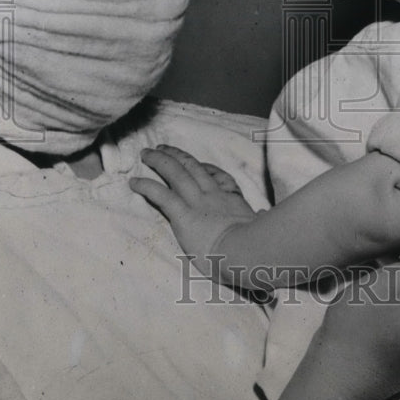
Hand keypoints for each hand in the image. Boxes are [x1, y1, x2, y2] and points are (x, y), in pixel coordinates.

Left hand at [130, 145, 257, 281]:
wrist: (247, 251)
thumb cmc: (256, 244)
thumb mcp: (261, 227)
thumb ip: (260, 220)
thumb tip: (264, 214)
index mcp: (233, 200)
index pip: (220, 177)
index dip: (207, 168)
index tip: (198, 165)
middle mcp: (213, 195)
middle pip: (193, 167)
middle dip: (177, 156)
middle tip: (162, 147)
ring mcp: (198, 201)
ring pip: (176, 173)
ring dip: (160, 161)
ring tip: (146, 153)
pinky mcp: (183, 213)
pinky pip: (161, 195)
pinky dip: (147, 186)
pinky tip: (134, 182)